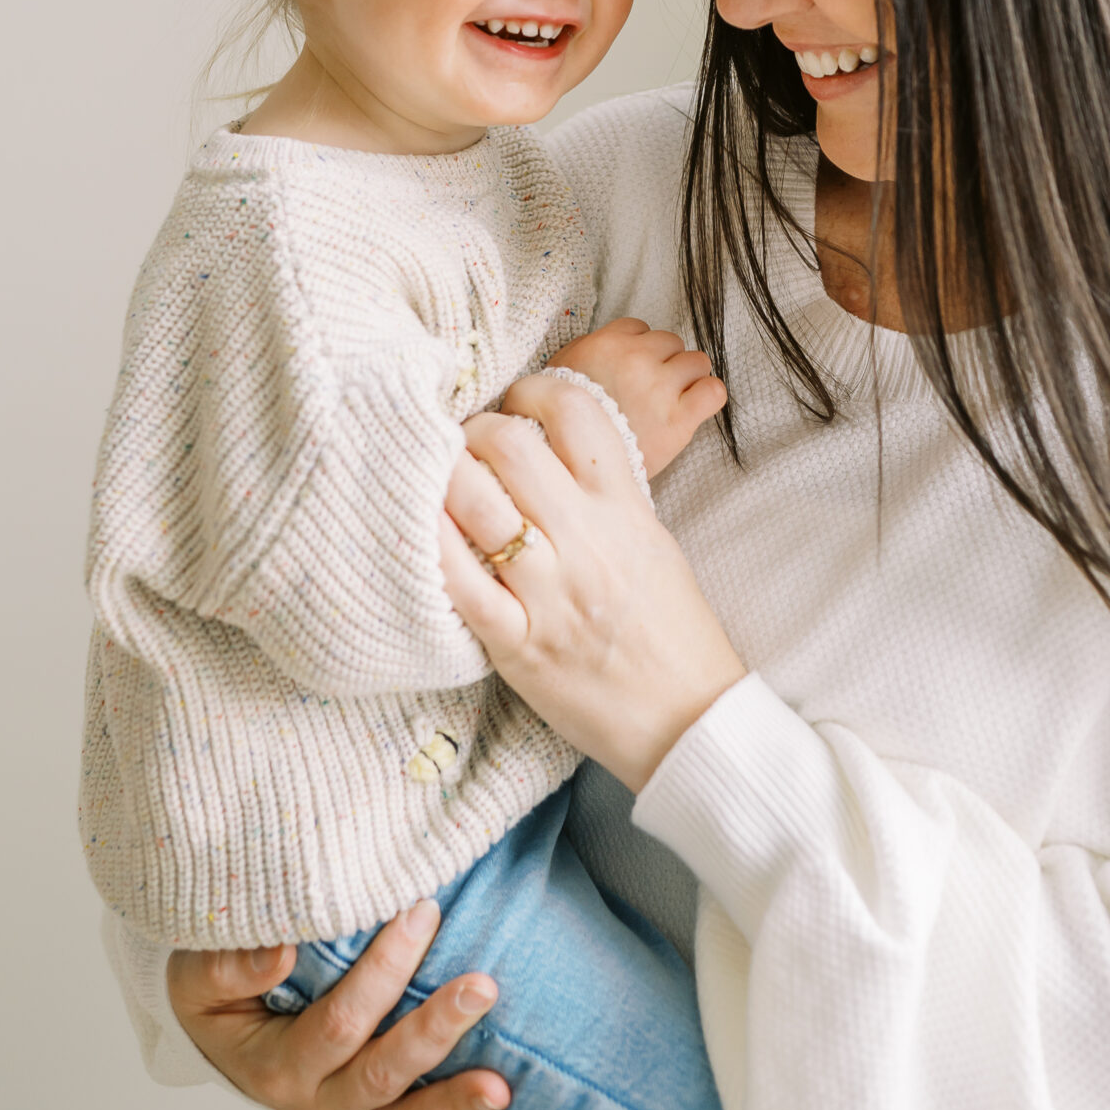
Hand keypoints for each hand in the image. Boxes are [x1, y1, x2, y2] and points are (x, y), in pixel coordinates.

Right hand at [166, 903, 510, 1109]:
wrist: (220, 1029)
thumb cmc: (215, 990)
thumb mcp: (198, 973)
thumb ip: (231, 966)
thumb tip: (282, 952)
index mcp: (272, 1067)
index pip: (338, 1023)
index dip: (381, 973)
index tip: (421, 912)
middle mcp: (312, 1102)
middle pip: (380, 1072)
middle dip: (433, 1029)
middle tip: (481, 985)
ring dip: (455, 1096)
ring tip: (501, 1081)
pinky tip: (501, 1106)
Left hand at [440, 368, 746, 791]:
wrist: (689, 719)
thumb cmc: (672, 630)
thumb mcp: (653, 541)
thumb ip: (607, 493)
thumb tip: (549, 450)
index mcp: (626, 508)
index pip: (576, 411)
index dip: (533, 391)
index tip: (515, 405)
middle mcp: (587, 539)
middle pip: (509, 444)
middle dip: (473, 431)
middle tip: (463, 445)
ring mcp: (550, 592)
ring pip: (476, 502)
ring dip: (444, 479)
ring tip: (437, 483)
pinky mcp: (518, 644)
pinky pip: (459, 582)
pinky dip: (431, 548)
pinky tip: (419, 532)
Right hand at [548, 318, 726, 476]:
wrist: (569, 465)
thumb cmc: (562, 421)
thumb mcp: (560, 374)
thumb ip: (585, 350)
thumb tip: (610, 342)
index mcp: (606, 345)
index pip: (639, 327)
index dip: (639, 348)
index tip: (633, 369)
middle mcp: (636, 359)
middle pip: (672, 342)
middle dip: (665, 363)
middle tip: (652, 389)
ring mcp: (659, 387)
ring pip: (697, 362)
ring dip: (688, 379)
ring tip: (673, 400)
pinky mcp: (678, 419)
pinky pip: (713, 391)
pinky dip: (708, 396)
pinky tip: (694, 408)